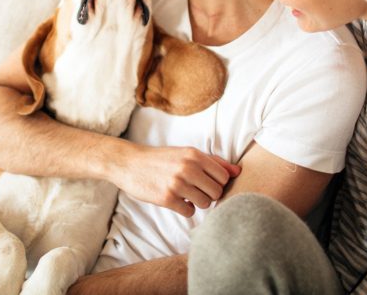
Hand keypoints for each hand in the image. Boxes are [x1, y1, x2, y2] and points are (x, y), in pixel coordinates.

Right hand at [112, 145, 240, 216]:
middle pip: (217, 192)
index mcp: (194, 155)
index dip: (217, 183)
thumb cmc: (161, 159)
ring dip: (198, 202)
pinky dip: (185, 209)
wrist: (129, 163)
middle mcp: (188, 168)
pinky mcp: (167, 198)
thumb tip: (238, 172)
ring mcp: (177, 184)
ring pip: (206, 203)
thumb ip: (213, 162)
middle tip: (195, 190)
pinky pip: (190, 212)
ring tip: (185, 195)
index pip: (224, 177)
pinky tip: (176, 200)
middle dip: (209, 194)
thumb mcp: (186, 154)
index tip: (205, 182)